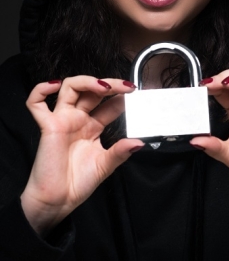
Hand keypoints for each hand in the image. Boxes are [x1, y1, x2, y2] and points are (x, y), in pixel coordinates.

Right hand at [20, 76, 143, 234]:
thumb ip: (120, 152)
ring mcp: (62, 120)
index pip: (109, 104)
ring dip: (86, 82)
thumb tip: (139, 143)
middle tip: (126, 87)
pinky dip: (41, 90)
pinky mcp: (47, 126)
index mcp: (92, 126)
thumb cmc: (77, 183)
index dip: (121, 97)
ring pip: (70, 88)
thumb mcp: (105, 165)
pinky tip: (54, 85)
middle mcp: (78, 119)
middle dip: (110, 85)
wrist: (57, 201)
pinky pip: (36, 104)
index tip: (135, 94)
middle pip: (92, 91)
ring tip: (103, 87)